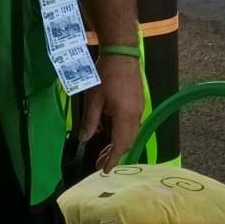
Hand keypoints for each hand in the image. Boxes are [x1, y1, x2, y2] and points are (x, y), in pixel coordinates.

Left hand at [75, 54, 145, 170]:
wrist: (122, 53)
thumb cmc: (105, 74)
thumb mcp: (93, 98)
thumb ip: (90, 121)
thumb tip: (84, 139)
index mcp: (125, 117)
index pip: (120, 145)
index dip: (112, 159)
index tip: (104, 170)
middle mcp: (136, 115)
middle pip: (128, 141)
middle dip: (115, 154)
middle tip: (101, 162)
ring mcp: (139, 108)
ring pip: (131, 133)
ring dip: (119, 144)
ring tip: (104, 150)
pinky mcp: (139, 102)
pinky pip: (132, 124)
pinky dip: (122, 133)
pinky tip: (111, 131)